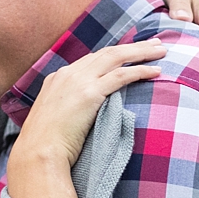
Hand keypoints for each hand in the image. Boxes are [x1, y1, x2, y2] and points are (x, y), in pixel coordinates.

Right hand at [14, 41, 166, 168]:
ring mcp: (78, 81)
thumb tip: (81, 116)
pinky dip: (140, 70)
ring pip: (116, 57)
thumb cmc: (45, 146)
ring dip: (141, 52)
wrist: (37, 154)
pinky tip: (155, 70)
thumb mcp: (52, 120)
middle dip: (132, 47)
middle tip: (154, 43)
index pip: (92, 59)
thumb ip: (67, 109)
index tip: (130, 53)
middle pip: (107, 52)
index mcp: (57, 78)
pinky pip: (121, 75)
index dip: (114, 54)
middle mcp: (68, 73)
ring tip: (161, 51)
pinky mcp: (90, 93)